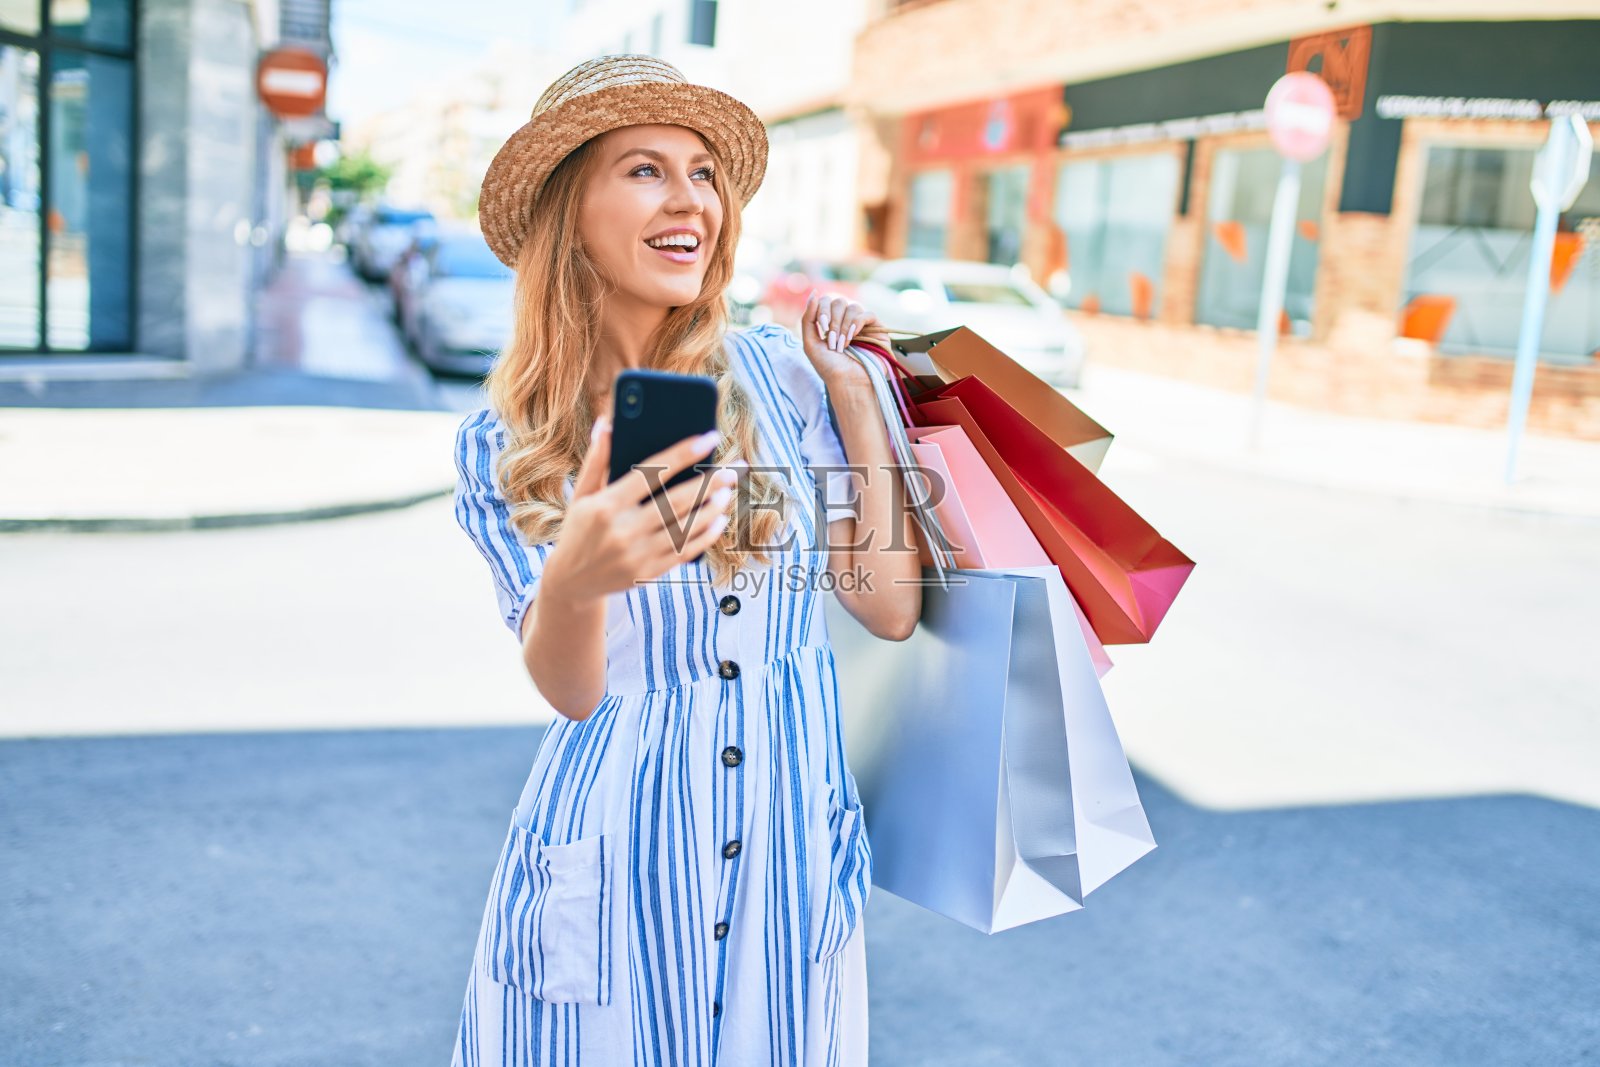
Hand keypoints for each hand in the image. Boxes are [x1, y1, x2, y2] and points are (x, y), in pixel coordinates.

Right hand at [539, 418, 738, 606]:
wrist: (570, 582)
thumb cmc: (578, 529)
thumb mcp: (581, 494)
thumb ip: (597, 460)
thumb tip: (608, 423)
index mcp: (606, 504)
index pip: (651, 472)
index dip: (683, 453)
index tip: (709, 438)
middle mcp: (623, 530)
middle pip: (677, 500)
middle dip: (710, 482)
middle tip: (733, 468)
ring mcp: (637, 555)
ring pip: (686, 528)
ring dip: (712, 508)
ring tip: (728, 491)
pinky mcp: (648, 574)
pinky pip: (685, 552)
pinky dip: (706, 535)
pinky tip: (719, 519)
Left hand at [801, 291, 891, 390]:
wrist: (848, 383)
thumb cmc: (829, 367)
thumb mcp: (810, 344)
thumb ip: (807, 319)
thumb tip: (814, 292)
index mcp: (830, 323)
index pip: (826, 301)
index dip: (822, 310)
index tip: (822, 327)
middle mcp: (846, 321)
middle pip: (839, 302)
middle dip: (833, 321)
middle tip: (833, 340)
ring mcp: (862, 325)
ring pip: (853, 307)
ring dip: (845, 326)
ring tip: (844, 344)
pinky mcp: (877, 329)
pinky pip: (868, 314)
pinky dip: (858, 322)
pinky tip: (854, 336)